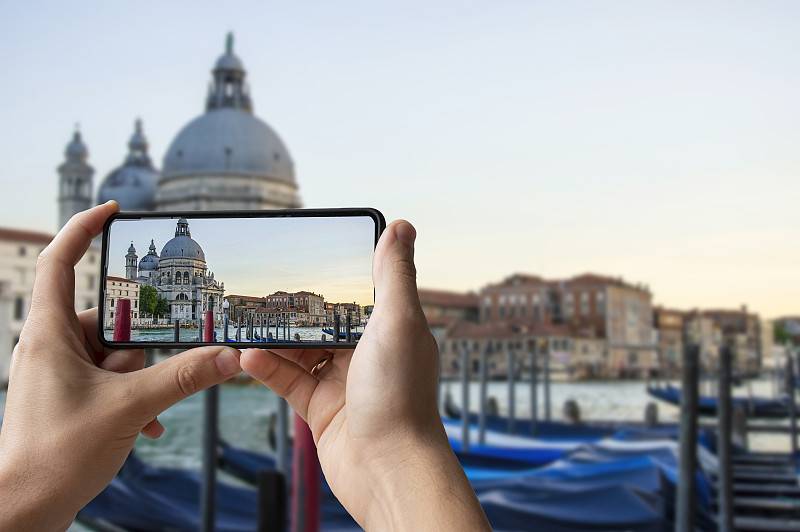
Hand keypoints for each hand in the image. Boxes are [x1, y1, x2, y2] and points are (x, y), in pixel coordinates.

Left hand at [0, 202, 242, 531]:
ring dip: (138, 380)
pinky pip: (109, 379)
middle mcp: (50, 346)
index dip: (83, 229)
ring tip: (140, 412)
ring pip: (113, 353)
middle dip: (136, 348)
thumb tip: (226, 356)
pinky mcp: (69, 394)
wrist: (23, 510)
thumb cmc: (53, 457)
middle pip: (106, 318)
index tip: (114, 211)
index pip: (60, 262)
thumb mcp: (128, 408)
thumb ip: (182, 377)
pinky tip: (144, 424)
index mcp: (49, 334)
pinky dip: (131, 396)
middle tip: (142, 377)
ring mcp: (59, 372)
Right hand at [240, 221, 490, 530]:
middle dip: (297, 308)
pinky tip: (247, 355)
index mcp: (393, 331)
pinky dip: (268, 367)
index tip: (310, 255)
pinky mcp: (320, 408)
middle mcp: (369, 355)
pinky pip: (289, 380)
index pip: (361, 293)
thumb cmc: (401, 395)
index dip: (337, 275)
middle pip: (326, 322)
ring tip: (248, 319)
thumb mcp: (399, 322)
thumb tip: (402, 226)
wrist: (387, 468)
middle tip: (265, 289)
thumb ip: (394, 274)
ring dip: (276, 338)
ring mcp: (343, 382)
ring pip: (302, 350)